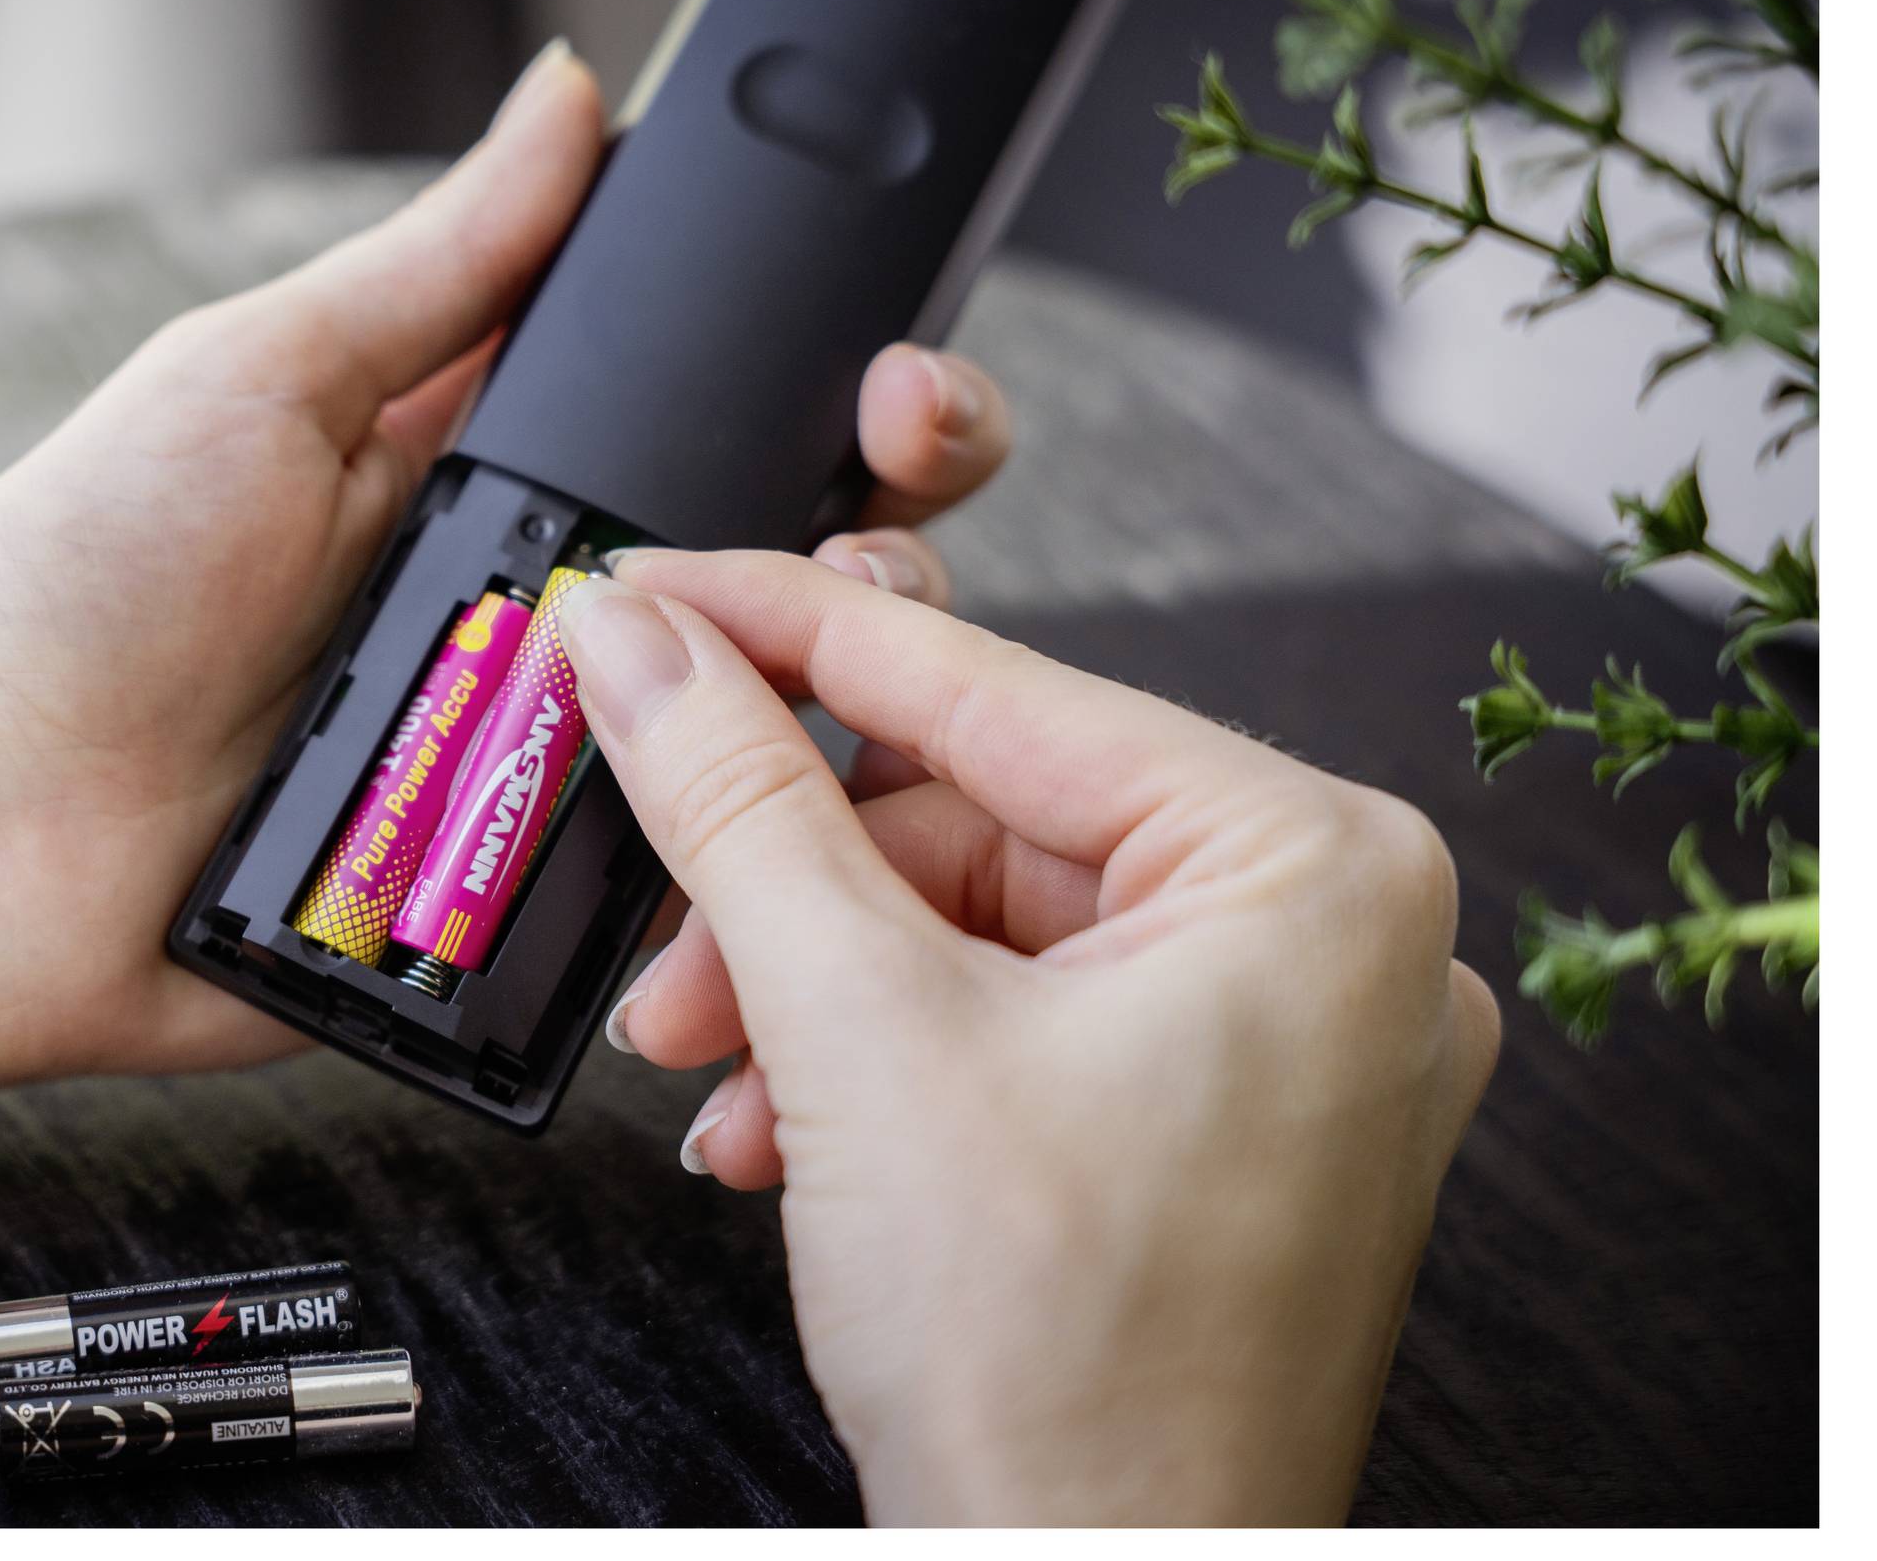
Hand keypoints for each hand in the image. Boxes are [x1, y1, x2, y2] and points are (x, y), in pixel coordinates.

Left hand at [0, 41, 1013, 1096]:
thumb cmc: (73, 595)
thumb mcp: (258, 380)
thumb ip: (437, 263)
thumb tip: (565, 95)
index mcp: (496, 468)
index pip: (724, 409)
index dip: (842, 390)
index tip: (891, 384)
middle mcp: (548, 614)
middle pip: (791, 581)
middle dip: (874, 558)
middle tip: (860, 539)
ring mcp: (546, 767)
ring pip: (761, 746)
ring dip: (818, 720)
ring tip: (793, 692)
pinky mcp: (521, 913)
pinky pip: (673, 898)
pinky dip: (727, 881)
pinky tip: (759, 851)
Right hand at [560, 550, 1500, 1522]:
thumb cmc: (1062, 1380)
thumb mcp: (855, 1031)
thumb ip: (736, 801)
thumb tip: (642, 646)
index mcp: (1314, 869)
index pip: (991, 689)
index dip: (783, 632)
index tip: (653, 595)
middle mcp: (1333, 941)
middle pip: (972, 819)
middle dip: (784, 887)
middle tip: (657, 912)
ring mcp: (1286, 1048)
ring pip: (974, 930)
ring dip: (808, 991)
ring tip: (708, 1065)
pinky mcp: (1218, 1133)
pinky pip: (1014, 1024)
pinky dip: (878, 1063)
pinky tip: (781, 1134)